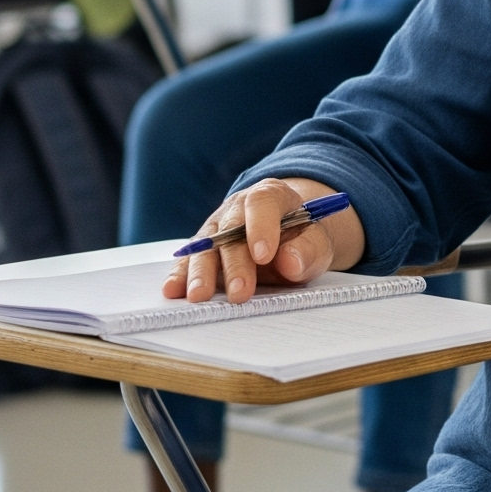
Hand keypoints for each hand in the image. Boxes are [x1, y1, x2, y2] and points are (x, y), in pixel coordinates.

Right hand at [162, 176, 366, 303]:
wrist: (288, 236)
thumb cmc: (302, 238)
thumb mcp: (317, 242)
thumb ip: (309, 250)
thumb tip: (291, 261)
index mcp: (270, 196)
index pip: (262, 203)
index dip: (261, 228)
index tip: (264, 256)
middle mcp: (237, 209)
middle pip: (231, 231)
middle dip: (234, 263)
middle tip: (240, 292)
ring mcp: (216, 228)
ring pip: (205, 247)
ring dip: (201, 272)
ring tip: (199, 295)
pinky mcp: (202, 249)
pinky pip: (189, 261)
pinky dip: (180, 275)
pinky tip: (173, 290)